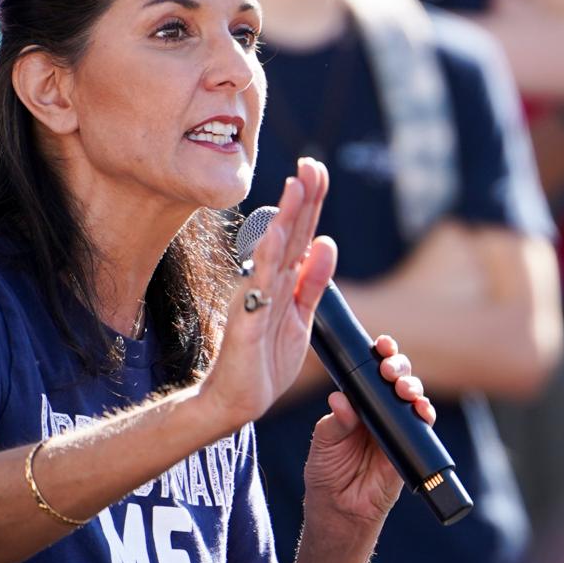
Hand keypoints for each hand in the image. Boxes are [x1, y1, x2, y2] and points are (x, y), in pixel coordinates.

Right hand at [200, 158, 334, 428]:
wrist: (236, 400)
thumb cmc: (264, 361)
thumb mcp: (300, 318)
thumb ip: (313, 283)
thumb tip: (327, 243)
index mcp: (284, 282)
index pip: (302, 235)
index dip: (312, 203)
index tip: (319, 169)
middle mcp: (268, 283)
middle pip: (290, 234)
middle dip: (303, 198)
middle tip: (312, 162)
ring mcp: (255, 299)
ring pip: (274, 252)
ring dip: (287, 218)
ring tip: (297, 185)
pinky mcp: (246, 322)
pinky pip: (258, 288)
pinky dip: (266, 261)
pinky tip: (275, 237)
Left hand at [301, 335, 435, 534]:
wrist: (338, 511)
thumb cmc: (326, 473)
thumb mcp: (323, 444)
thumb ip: (334, 423)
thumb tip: (341, 399)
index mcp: (358, 403)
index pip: (371, 372)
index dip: (379, 355)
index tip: (380, 344)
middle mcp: (379, 411)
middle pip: (396, 378)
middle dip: (398, 366)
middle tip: (389, 369)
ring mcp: (396, 428)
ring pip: (412, 398)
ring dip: (412, 387)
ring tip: (403, 389)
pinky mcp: (409, 448)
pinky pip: (423, 427)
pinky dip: (425, 414)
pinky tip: (421, 409)